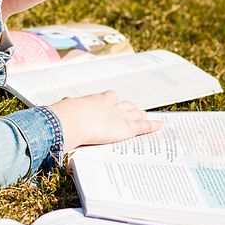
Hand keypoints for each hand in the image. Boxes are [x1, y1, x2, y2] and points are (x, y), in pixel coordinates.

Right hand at [48, 91, 163, 150]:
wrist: (72, 121)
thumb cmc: (66, 115)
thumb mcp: (67, 106)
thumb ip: (69, 104)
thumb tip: (64, 101)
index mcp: (98, 99)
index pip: (111, 96)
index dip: (114, 101)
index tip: (114, 102)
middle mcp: (112, 105)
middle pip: (126, 105)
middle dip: (131, 108)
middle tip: (135, 111)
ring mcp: (121, 115)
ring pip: (136, 114)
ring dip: (141, 116)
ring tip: (145, 117)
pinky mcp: (127, 127)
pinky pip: (144, 126)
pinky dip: (152, 126)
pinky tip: (160, 125)